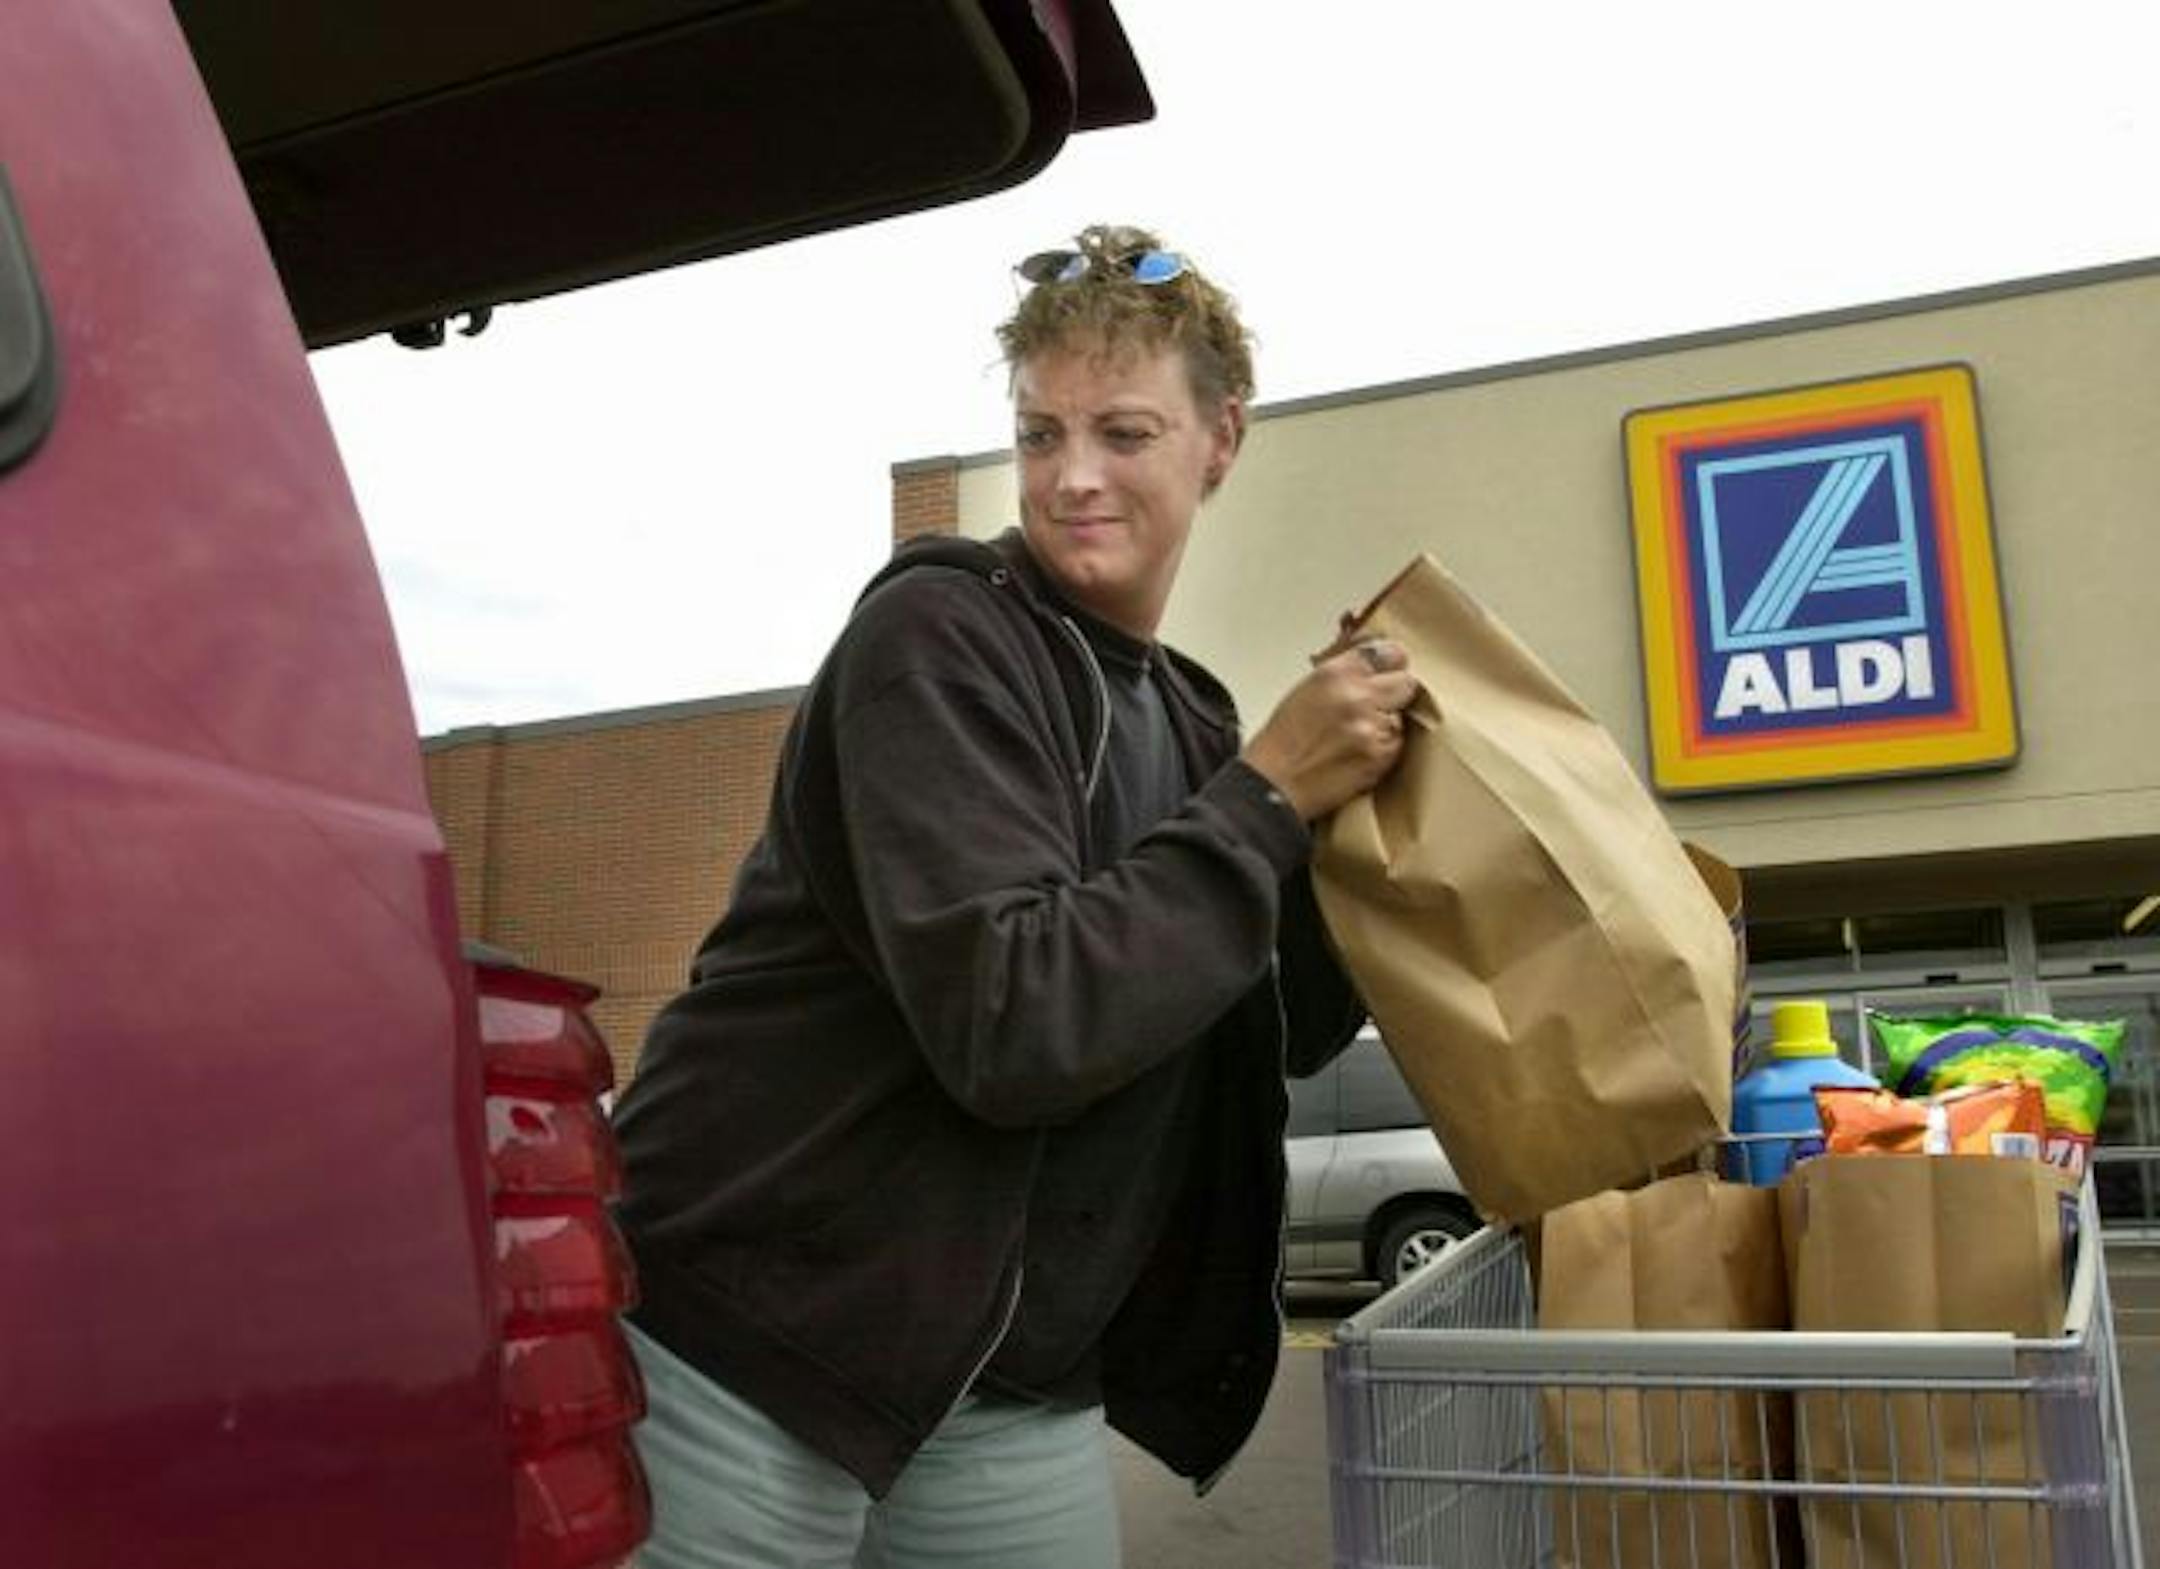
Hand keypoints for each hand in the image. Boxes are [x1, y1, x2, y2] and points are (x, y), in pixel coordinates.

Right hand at [1242, 637, 1418, 820]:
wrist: (1273, 783)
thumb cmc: (1282, 741)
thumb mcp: (1307, 689)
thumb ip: (1344, 675)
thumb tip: (1372, 668)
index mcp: (1336, 673)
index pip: (1389, 653)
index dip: (1391, 663)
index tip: (1389, 669)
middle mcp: (1358, 696)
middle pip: (1406, 682)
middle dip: (1395, 692)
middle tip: (1377, 704)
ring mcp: (1373, 727)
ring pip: (1402, 716)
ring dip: (1386, 723)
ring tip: (1357, 736)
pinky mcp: (1381, 756)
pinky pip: (1397, 743)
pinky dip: (1383, 748)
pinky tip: (1357, 753)